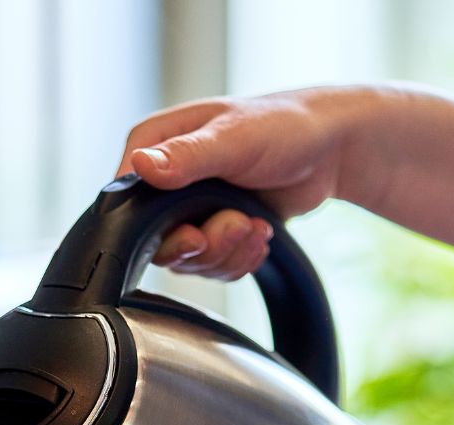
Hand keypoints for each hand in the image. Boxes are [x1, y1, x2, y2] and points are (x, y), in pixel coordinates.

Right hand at [117, 88, 364, 280]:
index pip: (126, 200)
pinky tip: (261, 235)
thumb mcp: (232, 138)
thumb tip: (140, 166)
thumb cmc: (281, 126)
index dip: (154, 228)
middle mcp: (165, 181)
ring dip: (228, 253)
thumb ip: (187, 156)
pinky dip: (241, 260)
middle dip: (205, 245)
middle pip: (159, 242)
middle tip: (238, 225)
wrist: (327, 151)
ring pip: (189, 262)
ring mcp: (190, 211)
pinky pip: (214, 268)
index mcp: (156, 145)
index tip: (194, 233)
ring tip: (257, 226)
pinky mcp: (215, 233)